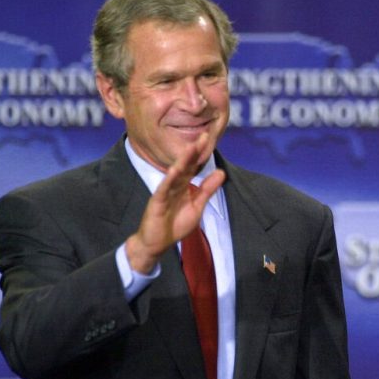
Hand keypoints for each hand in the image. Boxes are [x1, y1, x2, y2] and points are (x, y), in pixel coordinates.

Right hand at [125, 138, 225, 272]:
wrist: (156, 242)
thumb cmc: (174, 224)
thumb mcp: (197, 206)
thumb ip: (207, 190)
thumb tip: (222, 173)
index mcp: (183, 186)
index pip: (193, 167)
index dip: (201, 154)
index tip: (209, 138)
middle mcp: (174, 185)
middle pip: (185, 166)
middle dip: (193, 152)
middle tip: (203, 136)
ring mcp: (165, 192)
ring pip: (175, 174)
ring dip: (182, 161)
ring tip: (191, 148)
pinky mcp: (157, 202)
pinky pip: (163, 189)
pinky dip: (169, 180)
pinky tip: (174, 170)